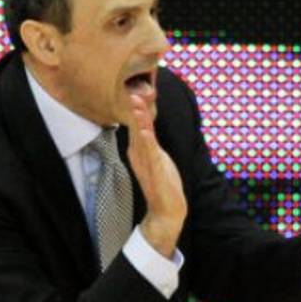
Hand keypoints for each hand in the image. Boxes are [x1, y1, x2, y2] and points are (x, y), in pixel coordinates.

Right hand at [125, 94, 186, 257]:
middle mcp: (139, 155)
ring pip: (141, 137)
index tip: (136, 91)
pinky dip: (146, 141)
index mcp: (139, 150)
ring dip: (139, 120)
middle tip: (134, 91)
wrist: (167, 210)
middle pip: (136, 127)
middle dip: (136, 110)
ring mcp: (146, 163)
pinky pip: (150, 153)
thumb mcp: (157, 157)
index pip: (138, 125)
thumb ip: (150, 143)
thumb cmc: (163, 182)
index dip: (138, 109)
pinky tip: (144, 131)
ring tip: (137, 104)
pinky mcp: (154, 171)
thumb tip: (146, 128)